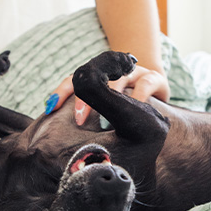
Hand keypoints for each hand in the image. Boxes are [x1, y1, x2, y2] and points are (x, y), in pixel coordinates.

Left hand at [45, 63, 169, 125]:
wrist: (160, 95)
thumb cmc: (126, 107)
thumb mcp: (104, 110)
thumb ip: (86, 117)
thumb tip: (63, 139)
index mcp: (97, 78)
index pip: (74, 80)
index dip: (61, 92)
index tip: (50, 108)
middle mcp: (113, 71)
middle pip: (94, 78)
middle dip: (84, 98)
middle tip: (78, 119)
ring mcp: (133, 72)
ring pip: (119, 79)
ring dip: (110, 96)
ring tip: (105, 118)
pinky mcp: (154, 78)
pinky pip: (145, 84)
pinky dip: (138, 97)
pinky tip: (134, 110)